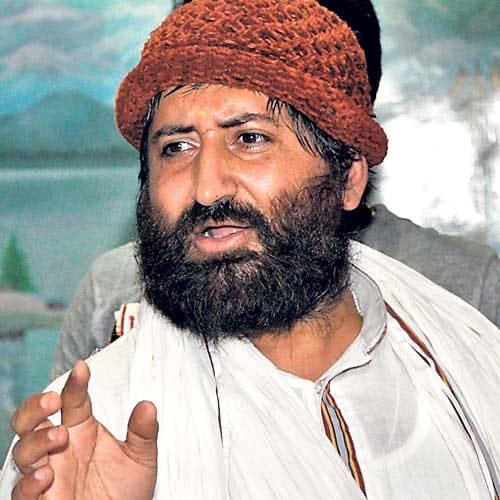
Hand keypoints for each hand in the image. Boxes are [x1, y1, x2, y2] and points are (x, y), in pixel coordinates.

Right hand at [10, 360, 157, 498]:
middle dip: (36, 406)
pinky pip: (23, 491)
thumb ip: (143, 432)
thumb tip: (148, 406)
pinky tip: (46, 474)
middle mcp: (60, 448)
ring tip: (59, 436)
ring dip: (37, 440)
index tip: (82, 369)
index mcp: (81, 429)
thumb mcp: (140, 457)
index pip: (73, 399)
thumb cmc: (125, 491)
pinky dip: (30, 482)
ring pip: (24, 450)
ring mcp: (48, 473)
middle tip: (53, 400)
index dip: (76, 383)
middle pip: (33, 419)